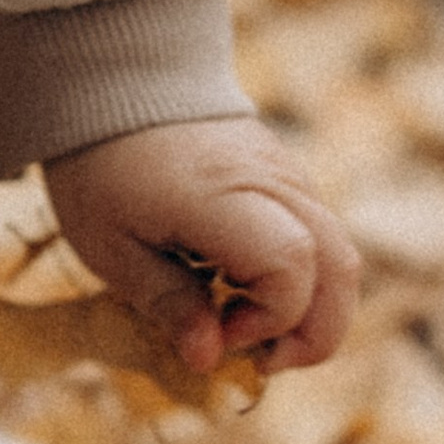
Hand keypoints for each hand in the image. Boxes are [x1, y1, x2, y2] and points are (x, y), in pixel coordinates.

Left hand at [43, 117, 358, 376]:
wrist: (119, 80)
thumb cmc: (102, 166)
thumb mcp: (112, 247)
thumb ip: (167, 303)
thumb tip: (209, 360)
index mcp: (224, 197)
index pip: (292, 269)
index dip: (267, 320)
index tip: (217, 335)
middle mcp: (274, 183)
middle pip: (341, 269)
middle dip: (315, 334)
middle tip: (260, 362)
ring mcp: (290, 176)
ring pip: (341, 255)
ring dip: (312, 309)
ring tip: (252, 331)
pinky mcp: (290, 177)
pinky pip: (321, 236)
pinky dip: (303, 279)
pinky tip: (248, 292)